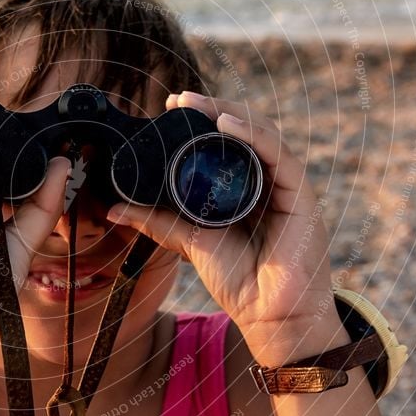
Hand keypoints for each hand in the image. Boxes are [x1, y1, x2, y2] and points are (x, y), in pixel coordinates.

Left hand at [106, 92, 336, 361]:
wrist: (269, 317)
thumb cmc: (238, 280)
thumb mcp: (190, 241)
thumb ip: (157, 222)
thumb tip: (115, 209)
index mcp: (244, 189)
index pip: (224, 143)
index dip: (199, 121)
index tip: (169, 107)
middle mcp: (267, 181)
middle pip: (242, 132)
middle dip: (211, 109)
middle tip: (179, 99)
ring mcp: (285, 186)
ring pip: (261, 134)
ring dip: (229, 112)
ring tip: (197, 103)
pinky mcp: (300, 195)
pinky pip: (278, 154)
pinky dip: (253, 134)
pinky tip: (226, 122)